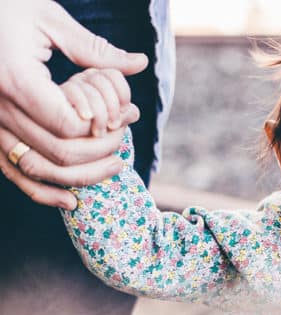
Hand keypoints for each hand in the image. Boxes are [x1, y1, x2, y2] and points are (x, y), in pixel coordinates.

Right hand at [0, 0, 147, 208]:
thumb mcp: (48, 18)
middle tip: (127, 140)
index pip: (70, 125)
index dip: (104, 128)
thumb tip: (139, 63)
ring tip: (116, 167)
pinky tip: (72, 201)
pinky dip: (42, 192)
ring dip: (81, 177)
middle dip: (102, 152)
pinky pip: (12, 173)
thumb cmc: (4, 9)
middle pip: (59, 153)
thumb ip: (94, 49)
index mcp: (15, 80)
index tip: (127, 115)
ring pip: (38, 169)